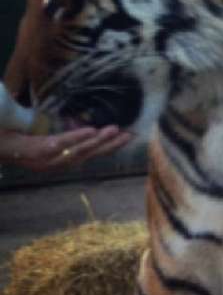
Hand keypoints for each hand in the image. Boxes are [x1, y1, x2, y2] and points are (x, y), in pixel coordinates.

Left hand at [0, 125, 132, 172]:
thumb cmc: (21, 143)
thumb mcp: (47, 142)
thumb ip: (67, 140)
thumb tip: (88, 131)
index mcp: (63, 162)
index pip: (93, 155)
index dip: (112, 147)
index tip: (128, 137)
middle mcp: (60, 164)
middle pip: (91, 155)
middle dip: (112, 145)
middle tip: (129, 135)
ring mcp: (51, 160)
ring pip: (81, 151)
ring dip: (100, 141)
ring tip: (115, 130)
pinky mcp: (41, 152)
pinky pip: (63, 144)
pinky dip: (79, 138)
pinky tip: (91, 131)